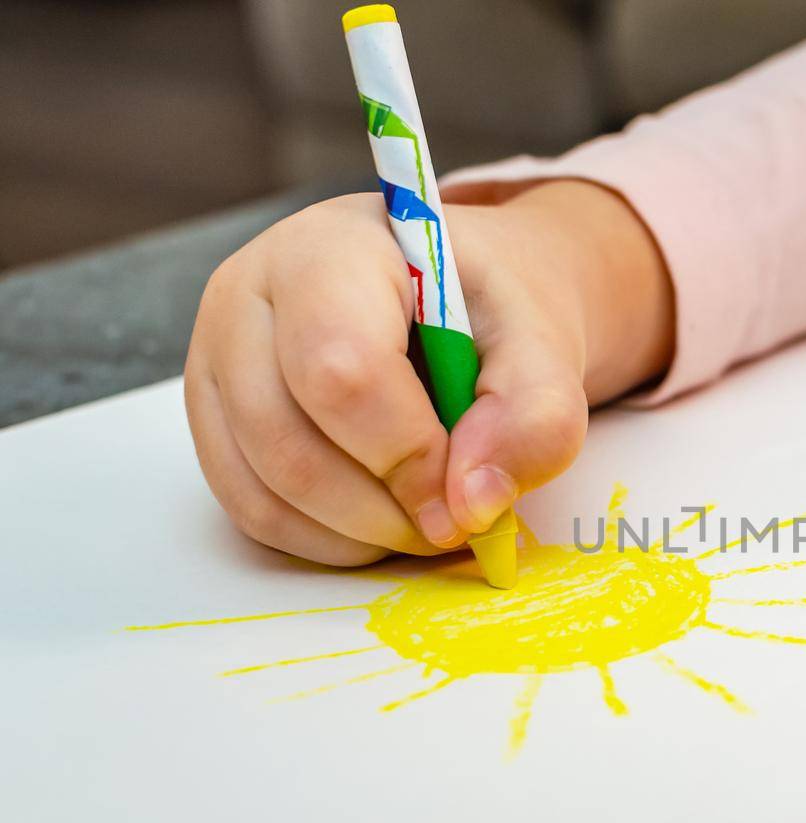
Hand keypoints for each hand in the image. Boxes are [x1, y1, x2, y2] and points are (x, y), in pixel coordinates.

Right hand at [185, 180, 672, 565]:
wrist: (453, 294)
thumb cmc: (489, 307)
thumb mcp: (542, 340)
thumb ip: (534, 413)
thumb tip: (473, 504)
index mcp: (330, 249)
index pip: (342, 369)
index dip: (407, 455)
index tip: (467, 500)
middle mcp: (247, 296)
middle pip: (288, 440)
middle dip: (384, 509)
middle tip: (456, 524)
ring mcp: (216, 359)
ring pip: (262, 488)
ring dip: (357, 534)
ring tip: (426, 518)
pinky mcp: (214, 420)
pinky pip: (250, 510)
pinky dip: (325, 541)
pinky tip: (382, 522)